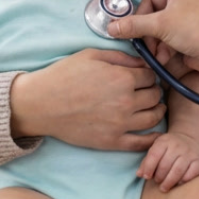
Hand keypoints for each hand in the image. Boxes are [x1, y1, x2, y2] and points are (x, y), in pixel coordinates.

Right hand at [11, 49, 164, 151]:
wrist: (41, 103)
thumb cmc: (63, 76)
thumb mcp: (90, 55)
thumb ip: (120, 57)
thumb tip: (142, 62)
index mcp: (122, 78)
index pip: (150, 75)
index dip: (147, 73)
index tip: (142, 76)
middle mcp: (126, 102)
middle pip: (154, 96)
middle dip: (153, 90)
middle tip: (146, 90)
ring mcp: (121, 124)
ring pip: (154, 118)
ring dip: (157, 111)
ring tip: (153, 107)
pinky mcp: (112, 141)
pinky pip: (142, 143)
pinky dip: (153, 139)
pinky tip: (155, 134)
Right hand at [110, 0, 198, 93]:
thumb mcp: (160, 26)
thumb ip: (133, 25)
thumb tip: (113, 27)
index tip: (121, 0)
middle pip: (153, 2)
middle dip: (143, 23)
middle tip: (136, 37)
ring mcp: (193, 8)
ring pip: (163, 18)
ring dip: (154, 37)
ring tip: (153, 52)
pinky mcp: (198, 25)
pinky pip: (174, 29)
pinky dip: (166, 42)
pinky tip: (164, 57)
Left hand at [139, 130, 198, 190]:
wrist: (190, 140)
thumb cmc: (168, 149)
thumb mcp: (156, 149)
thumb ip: (147, 161)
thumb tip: (139, 175)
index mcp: (164, 141)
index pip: (154, 155)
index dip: (148, 168)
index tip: (146, 177)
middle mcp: (177, 145)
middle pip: (165, 165)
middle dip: (159, 176)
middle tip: (157, 182)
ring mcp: (190, 153)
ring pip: (177, 171)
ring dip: (169, 182)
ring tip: (164, 187)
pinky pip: (191, 174)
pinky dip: (183, 181)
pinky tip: (178, 183)